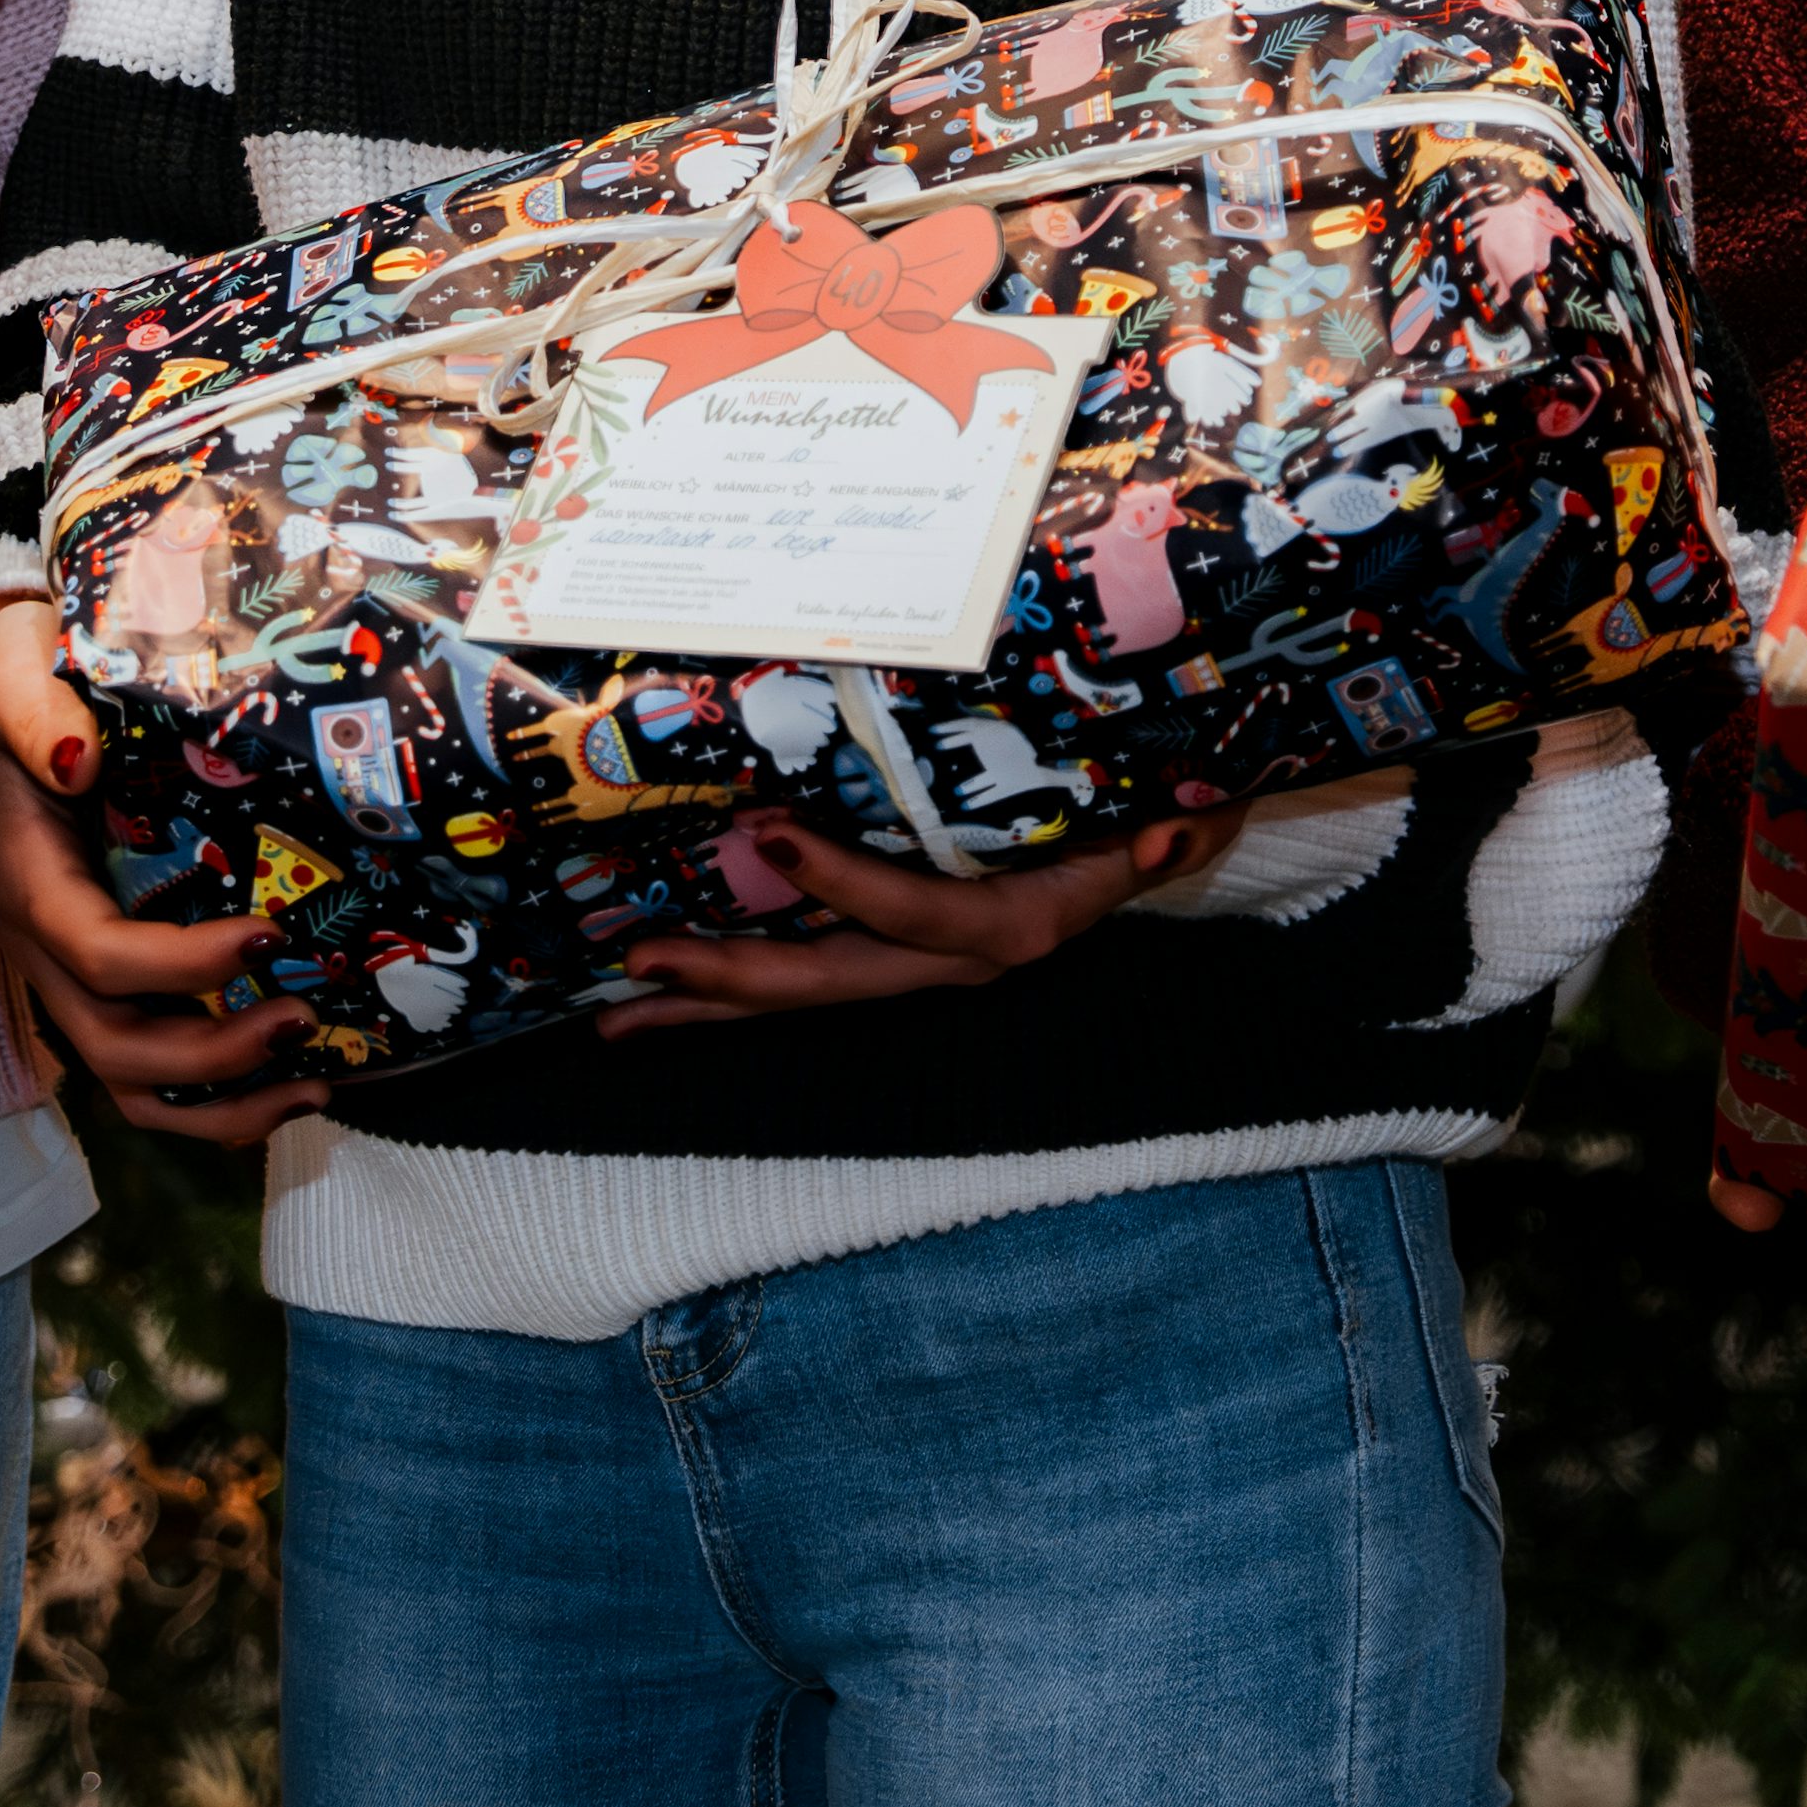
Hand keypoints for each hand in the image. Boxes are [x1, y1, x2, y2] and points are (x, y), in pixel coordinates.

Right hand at [0, 596, 330, 1147]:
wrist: (9, 686)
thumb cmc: (22, 676)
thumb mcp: (12, 672)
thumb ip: (31, 712)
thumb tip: (74, 759)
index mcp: (29, 885)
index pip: (99, 955)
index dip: (180, 966)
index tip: (266, 936)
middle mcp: (46, 949)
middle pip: (117, 1047)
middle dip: (212, 1055)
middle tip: (303, 1020)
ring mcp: (75, 972)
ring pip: (132, 1081)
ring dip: (221, 1102)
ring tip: (314, 1085)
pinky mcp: (109, 978)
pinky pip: (152, 1063)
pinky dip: (217, 1094)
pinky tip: (290, 1081)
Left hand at [598, 813, 1220, 1028]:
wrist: (1165, 821)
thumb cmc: (1164, 796)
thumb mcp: (1187, 806)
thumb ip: (1177, 826)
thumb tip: (1168, 835)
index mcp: (1020, 922)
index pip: (923, 915)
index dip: (847, 885)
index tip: (768, 834)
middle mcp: (963, 958)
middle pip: (837, 978)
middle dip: (735, 979)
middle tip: (641, 965)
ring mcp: (925, 961)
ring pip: (810, 990)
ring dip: (713, 1003)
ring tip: (619, 1010)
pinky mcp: (900, 949)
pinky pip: (813, 969)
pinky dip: (738, 985)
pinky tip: (663, 994)